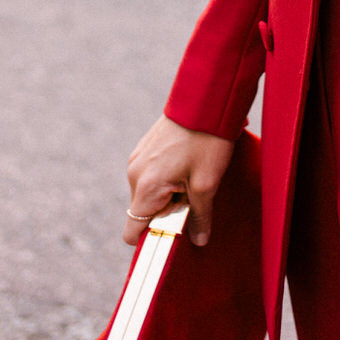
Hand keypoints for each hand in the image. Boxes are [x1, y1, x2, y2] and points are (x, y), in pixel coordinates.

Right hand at [124, 115, 233, 247]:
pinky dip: (166, 177)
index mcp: (146, 186)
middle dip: (166, 212)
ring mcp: (137, 158)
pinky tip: (187, 163)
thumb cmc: (207, 140)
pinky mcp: (144, 147)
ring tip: (192, 175)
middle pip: (144, 211)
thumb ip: (200, 217)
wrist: (206, 99)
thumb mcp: (207, 183)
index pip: (132, 231)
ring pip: (149, 192)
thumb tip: (199, 241)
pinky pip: (151, 174)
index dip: (152, 238)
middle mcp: (135, 173)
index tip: (174, 232)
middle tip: (193, 197)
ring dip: (168, 194)